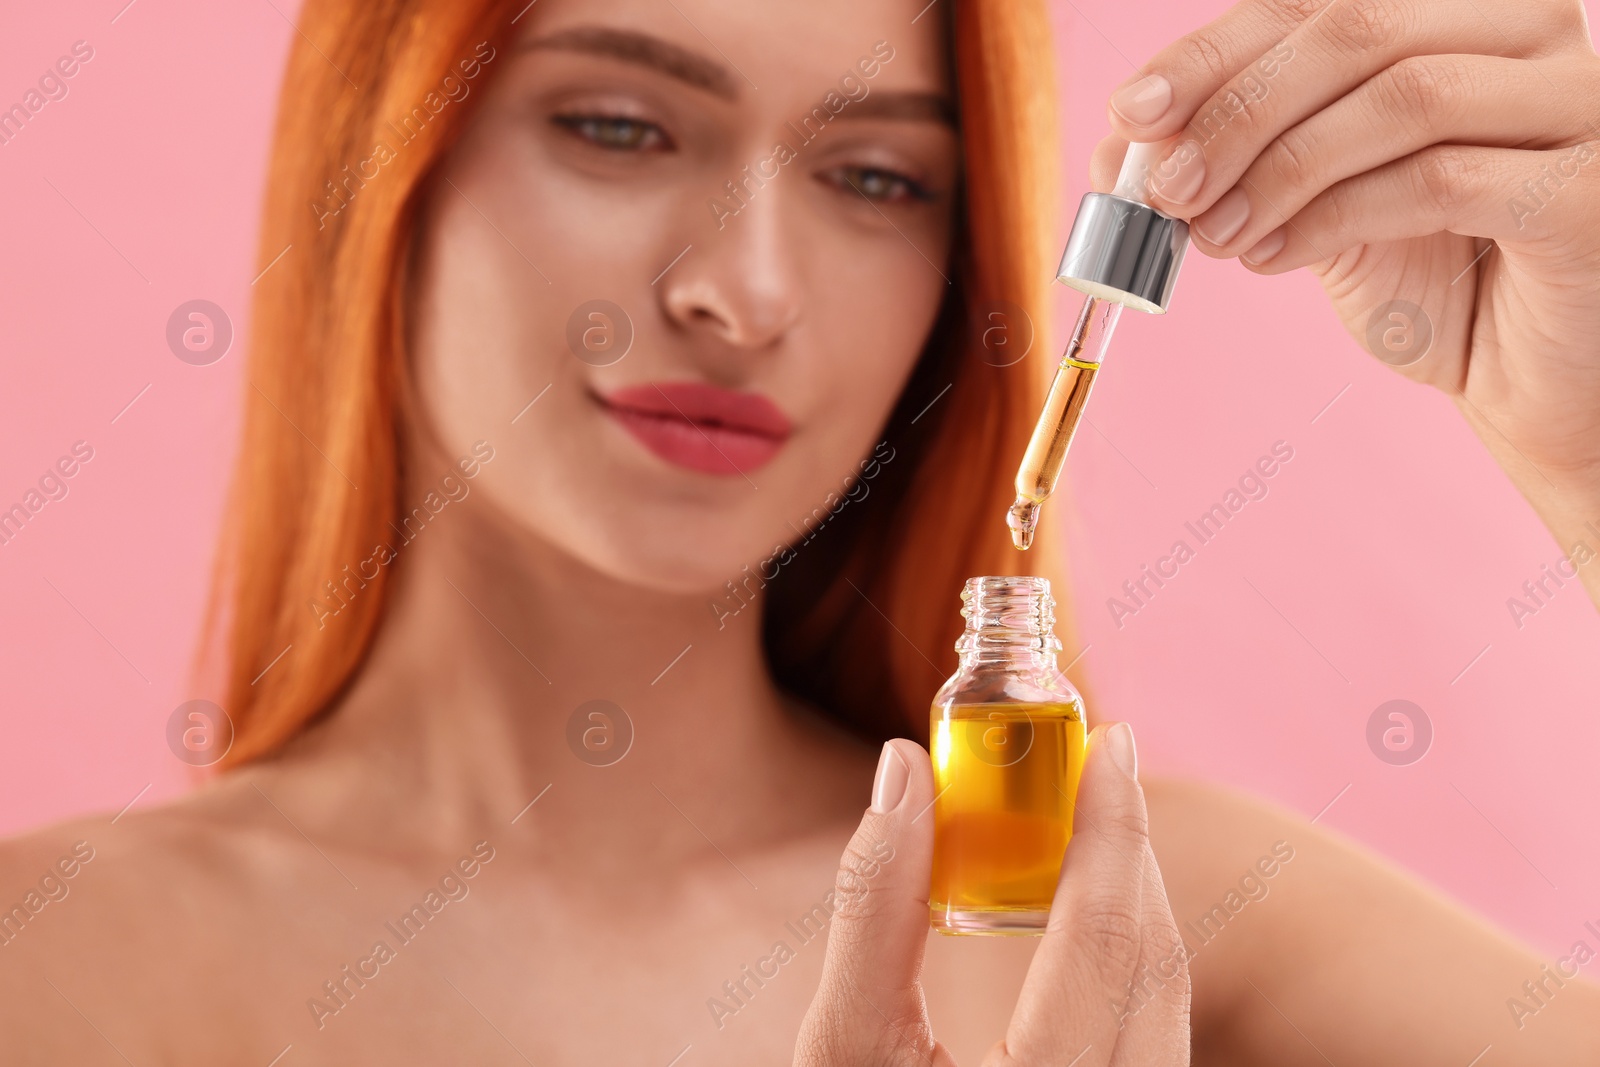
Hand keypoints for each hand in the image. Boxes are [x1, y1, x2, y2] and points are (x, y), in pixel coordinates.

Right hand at [794, 725, 1189, 1065]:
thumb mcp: (843, 1047)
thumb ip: (874, 907)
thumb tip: (901, 774)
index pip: (1106, 935)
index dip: (1112, 827)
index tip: (1111, 745)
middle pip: (1155, 960)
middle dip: (1129, 852)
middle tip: (1095, 770)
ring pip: (1169, 1001)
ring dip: (1135, 905)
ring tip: (1088, 832)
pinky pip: (1158, 1035)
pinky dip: (1131, 963)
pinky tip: (1087, 927)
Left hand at [1094, 0, 1599, 592]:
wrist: (1529, 385)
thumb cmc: (1431, 280)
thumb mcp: (1316, 203)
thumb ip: (1241, 159)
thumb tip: (1120, 144)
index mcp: (1462, 16)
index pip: (1316, 2)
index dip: (1210, 55)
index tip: (1131, 116)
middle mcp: (1530, 34)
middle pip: (1355, 31)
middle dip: (1237, 114)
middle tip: (1167, 190)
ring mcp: (1576, 104)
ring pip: (1401, 98)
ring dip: (1281, 168)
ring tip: (1215, 234)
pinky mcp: (1586, 190)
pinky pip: (1440, 179)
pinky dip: (1334, 216)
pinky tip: (1275, 256)